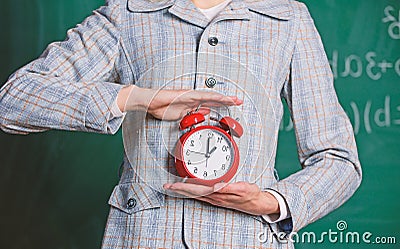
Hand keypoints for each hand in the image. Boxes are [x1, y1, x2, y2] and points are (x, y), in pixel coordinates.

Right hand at [117, 85, 242, 119]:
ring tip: (234, 100)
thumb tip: (205, 113)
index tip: (232, 106)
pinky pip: (202, 96)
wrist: (150, 103)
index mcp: (192, 103)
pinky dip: (212, 97)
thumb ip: (194, 113)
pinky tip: (220, 98)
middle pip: (214, 99)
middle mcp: (193, 98)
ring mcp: (190, 96)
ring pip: (211, 96)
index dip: (222, 104)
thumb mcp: (182, 115)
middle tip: (239, 101)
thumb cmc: (161, 108)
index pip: (210, 103)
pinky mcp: (187, 95)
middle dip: (227, 101)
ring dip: (223, 98)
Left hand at [163, 181, 279, 215]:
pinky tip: (189, 191)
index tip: (173, 185)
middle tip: (167, 186)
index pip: (196, 190)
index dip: (184, 187)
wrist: (256, 203)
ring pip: (196, 195)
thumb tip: (216, 186)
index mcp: (218, 194)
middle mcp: (214, 198)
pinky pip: (201, 195)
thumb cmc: (250, 194)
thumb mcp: (242, 188)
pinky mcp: (217, 198)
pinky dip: (192, 192)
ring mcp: (215, 199)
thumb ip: (229, 187)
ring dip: (184, 191)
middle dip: (179, 189)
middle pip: (193, 193)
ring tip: (174, 188)